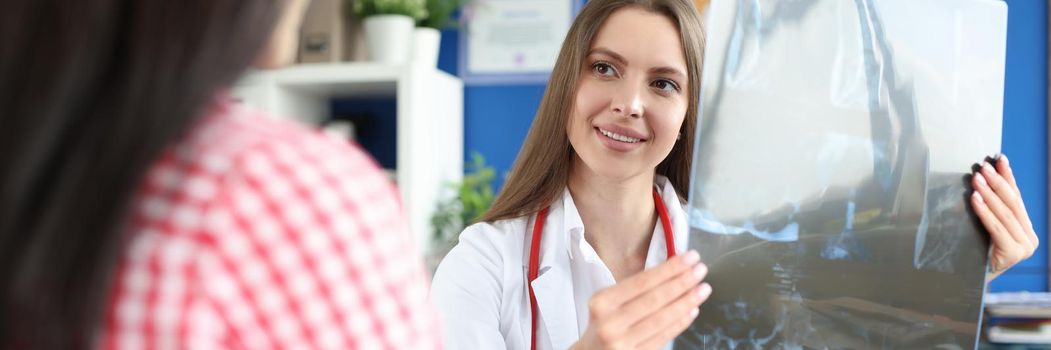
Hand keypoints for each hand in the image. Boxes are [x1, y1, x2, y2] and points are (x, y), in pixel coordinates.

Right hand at [570, 250, 711, 349]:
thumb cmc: (601, 324)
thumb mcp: (606, 302)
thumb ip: (633, 289)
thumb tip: (672, 271)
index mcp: (602, 302)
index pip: (642, 281)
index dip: (669, 269)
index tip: (689, 257)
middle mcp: (610, 322)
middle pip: (655, 298)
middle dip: (682, 282)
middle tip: (700, 270)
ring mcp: (622, 342)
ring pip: (663, 318)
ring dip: (687, 301)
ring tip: (702, 289)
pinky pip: (663, 336)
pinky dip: (680, 322)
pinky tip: (692, 310)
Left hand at [971, 154, 1039, 279]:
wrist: (967, 283)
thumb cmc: (973, 254)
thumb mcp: (986, 229)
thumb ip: (991, 211)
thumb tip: (982, 179)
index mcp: (1026, 230)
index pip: (1016, 198)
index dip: (1008, 177)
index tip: (1000, 158)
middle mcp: (1029, 238)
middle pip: (1012, 204)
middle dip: (997, 182)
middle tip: (983, 166)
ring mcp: (1024, 247)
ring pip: (1004, 214)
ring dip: (989, 194)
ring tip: (977, 178)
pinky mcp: (1013, 254)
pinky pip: (996, 228)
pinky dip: (984, 212)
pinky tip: (975, 199)